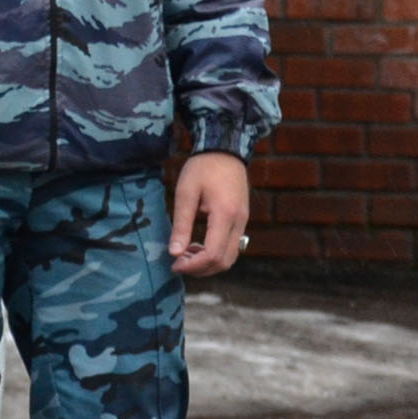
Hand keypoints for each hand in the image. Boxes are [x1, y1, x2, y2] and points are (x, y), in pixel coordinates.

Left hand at [168, 152, 249, 276]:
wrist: (225, 149)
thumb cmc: (202, 168)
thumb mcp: (185, 193)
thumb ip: (181, 224)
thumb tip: (174, 252)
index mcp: (225, 215)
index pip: (213, 253)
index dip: (193, 265)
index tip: (174, 264)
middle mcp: (239, 222)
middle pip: (224, 261)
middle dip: (201, 268)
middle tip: (178, 263)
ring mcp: (243, 222)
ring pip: (231, 256)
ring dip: (209, 263)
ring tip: (186, 255)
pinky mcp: (242, 220)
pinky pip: (232, 246)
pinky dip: (216, 253)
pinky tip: (198, 246)